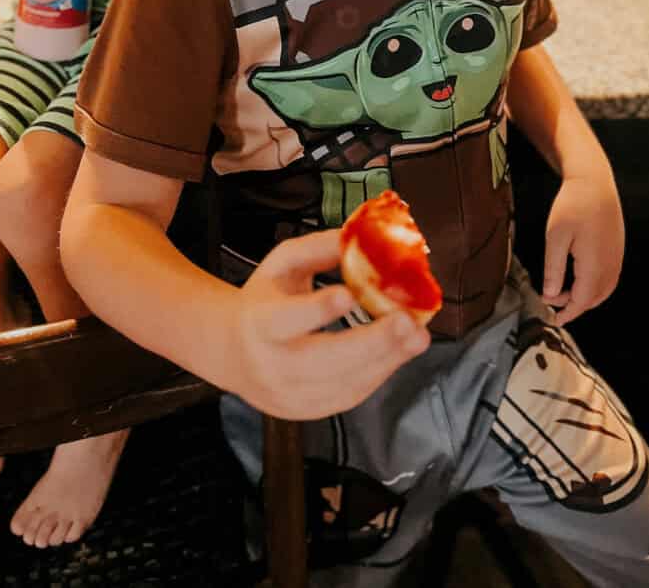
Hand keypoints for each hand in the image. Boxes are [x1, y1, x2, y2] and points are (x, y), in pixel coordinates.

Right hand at [226, 229, 429, 419]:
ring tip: (416, 336)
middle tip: (407, 322)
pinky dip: (378, 374)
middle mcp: (272, 363)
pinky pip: (349, 397)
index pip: (286, 319)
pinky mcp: (307, 411)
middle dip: (371, 342)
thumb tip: (358, 237)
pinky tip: (398, 353)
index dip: (317, 310)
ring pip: (343, 384)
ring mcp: (289, 394)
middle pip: (322, 360)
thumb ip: (317, 249)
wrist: (232, 352)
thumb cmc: (263, 301)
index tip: (349, 295)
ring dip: (386, 360)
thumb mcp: (280, 264)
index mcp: (259, 322)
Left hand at [543, 167, 624, 326]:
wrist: (594, 181)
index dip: (568, 312)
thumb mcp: (555, 237)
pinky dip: (595, 285)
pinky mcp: (618, 249)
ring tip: (564, 292)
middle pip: (595, 298)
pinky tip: (580, 278)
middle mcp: (611, 265)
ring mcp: (617, 257)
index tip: (554, 319)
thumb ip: (553, 269)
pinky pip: (609, 277)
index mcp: (595, 266)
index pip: (582, 301)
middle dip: (575, 305)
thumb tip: (550, 295)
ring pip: (604, 289)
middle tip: (553, 303)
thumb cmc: (572, 206)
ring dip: (585, 296)